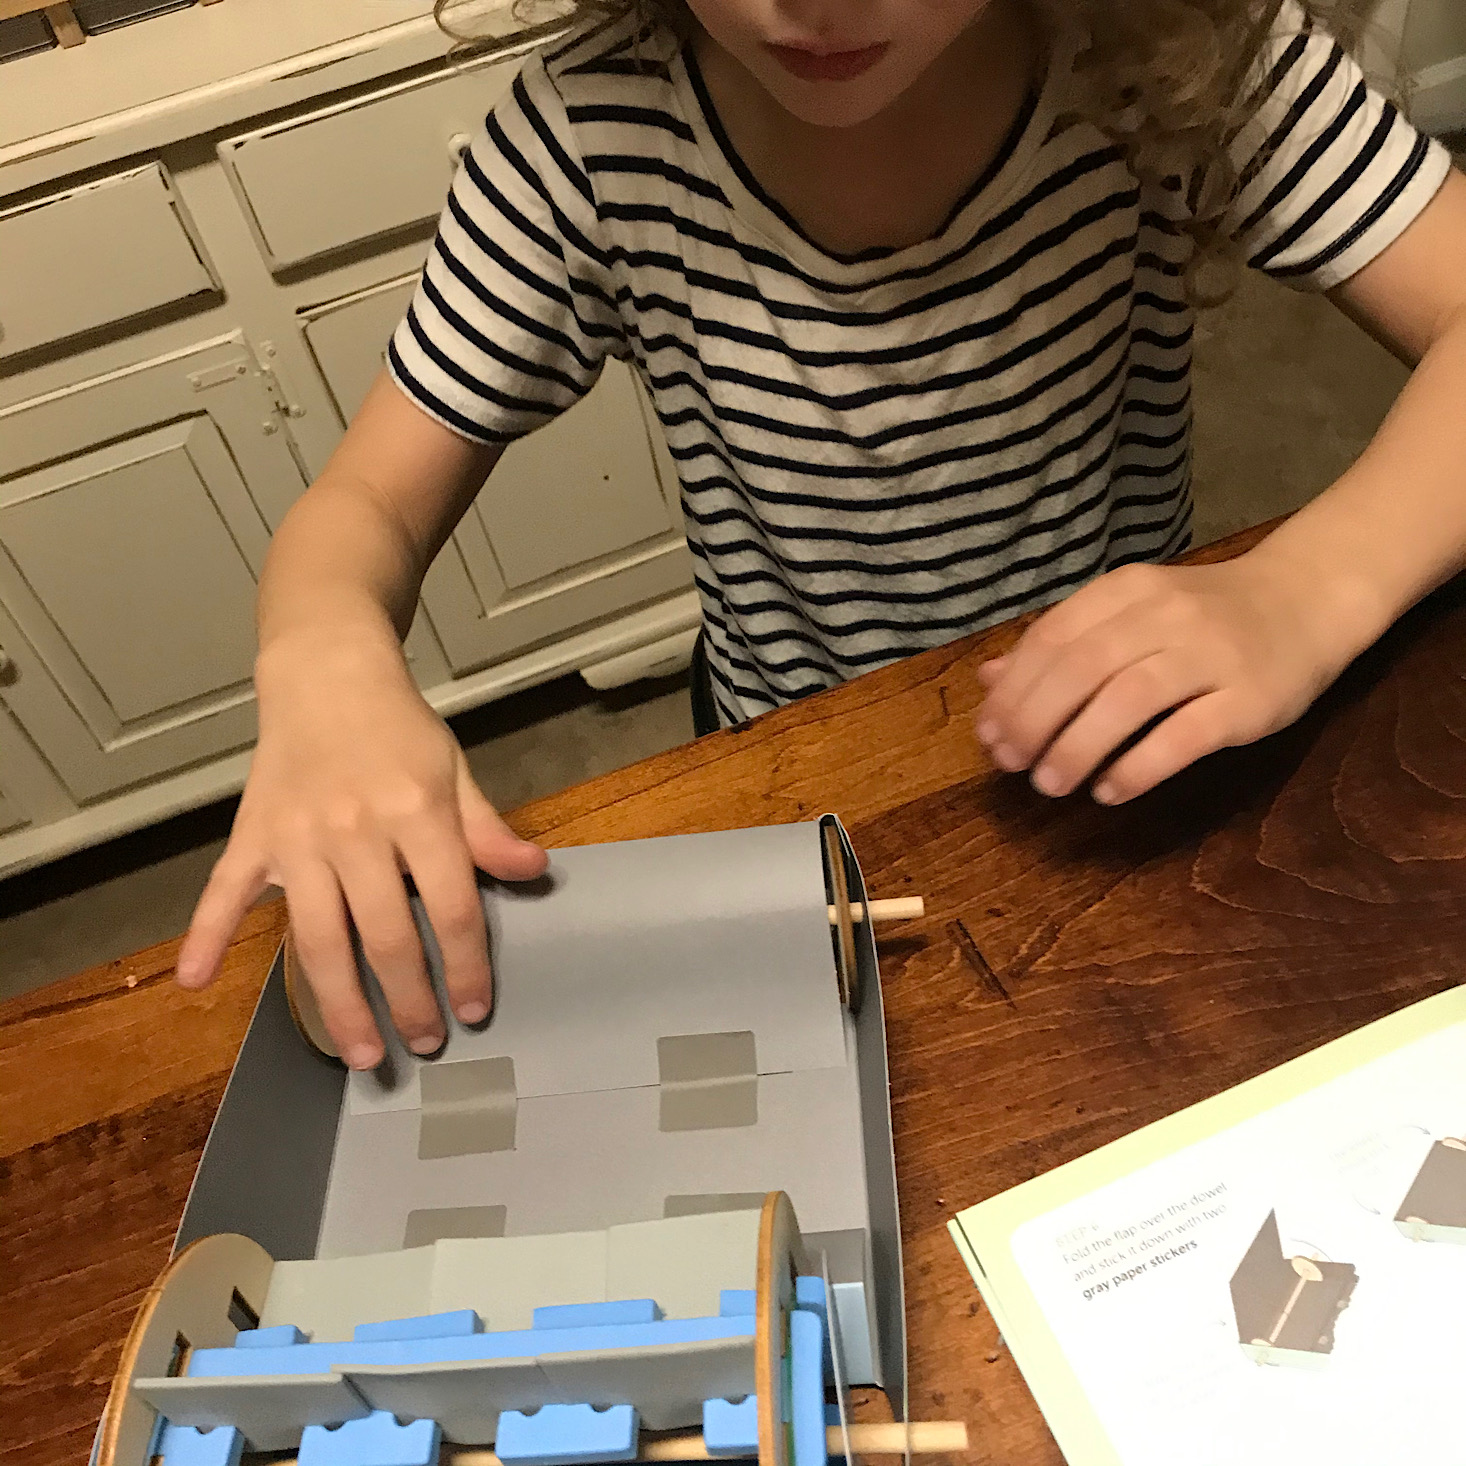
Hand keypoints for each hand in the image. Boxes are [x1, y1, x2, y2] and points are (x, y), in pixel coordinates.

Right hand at [176, 634, 546, 1068]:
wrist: (328, 673)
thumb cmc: (400, 729)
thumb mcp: (455, 772)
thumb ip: (487, 830)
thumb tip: (536, 873)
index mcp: (417, 812)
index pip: (450, 906)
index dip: (465, 966)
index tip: (474, 1009)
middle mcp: (356, 830)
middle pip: (385, 935)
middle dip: (409, 1000)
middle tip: (424, 1043)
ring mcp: (298, 837)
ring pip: (316, 938)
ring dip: (339, 1004)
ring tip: (362, 1054)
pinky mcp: (253, 836)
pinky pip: (224, 892)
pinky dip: (204, 934)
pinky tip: (191, 982)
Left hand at [974, 554, 1372, 804]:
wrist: (1309, 599)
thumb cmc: (1204, 616)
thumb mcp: (1130, 613)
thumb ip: (1063, 642)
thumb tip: (989, 679)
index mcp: (1128, 591)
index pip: (1053, 637)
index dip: (1014, 690)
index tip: (989, 735)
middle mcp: (1167, 615)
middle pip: (1084, 668)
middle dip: (1035, 721)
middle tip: (1012, 765)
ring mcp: (1212, 655)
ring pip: (1129, 699)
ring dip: (1078, 746)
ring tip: (1050, 784)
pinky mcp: (1250, 699)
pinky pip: (1186, 735)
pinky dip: (1140, 766)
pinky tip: (1110, 790)